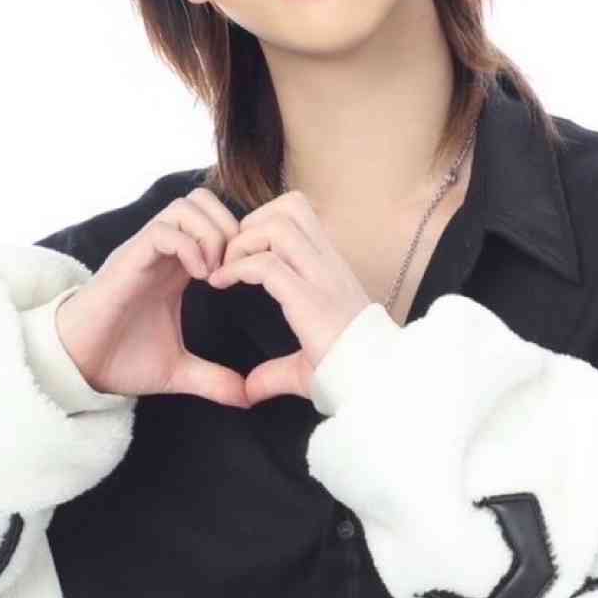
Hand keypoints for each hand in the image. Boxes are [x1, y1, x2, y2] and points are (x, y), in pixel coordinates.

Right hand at [53, 184, 253, 405]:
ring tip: (215, 274)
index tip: (247, 278)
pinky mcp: (129, 259)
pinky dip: (189, 246)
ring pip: (186, 206)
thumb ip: (213, 379)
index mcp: (177, 268)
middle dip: (230, 228)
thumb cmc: (120, 360)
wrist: (79, 367)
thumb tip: (248, 398)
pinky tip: (199, 277)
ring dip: (211, 234)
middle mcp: (162, 253)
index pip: (215, 223)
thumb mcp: (178, 371)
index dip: (238, 241)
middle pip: (204, 201)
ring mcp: (144, 252)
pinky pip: (164, 230)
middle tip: (234, 269)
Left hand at [205, 190, 375, 404]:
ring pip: (277, 225)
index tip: (241, 255)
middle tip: (232, 257)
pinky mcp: (310, 300)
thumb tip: (249, 390)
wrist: (376, 384)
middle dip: (252, 222)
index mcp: (330, 270)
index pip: (300, 214)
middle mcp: (329, 266)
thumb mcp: (305, 366)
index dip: (263, 222)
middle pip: (290, 206)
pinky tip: (221, 284)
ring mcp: (322, 279)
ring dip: (242, 241)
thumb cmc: (347, 374)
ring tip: (226, 269)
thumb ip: (274, 372)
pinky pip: (266, 264)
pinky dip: (236, 268)